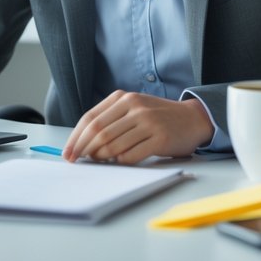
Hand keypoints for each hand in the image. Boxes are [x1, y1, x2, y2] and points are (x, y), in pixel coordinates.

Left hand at [63, 91, 213, 164]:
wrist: (192, 118)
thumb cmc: (158, 117)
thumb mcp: (134, 108)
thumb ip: (112, 120)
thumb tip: (84, 143)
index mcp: (124, 98)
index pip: (90, 118)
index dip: (76, 137)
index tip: (68, 152)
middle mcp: (134, 107)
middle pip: (98, 132)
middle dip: (83, 149)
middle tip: (76, 161)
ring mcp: (148, 122)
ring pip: (112, 145)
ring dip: (100, 157)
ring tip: (96, 162)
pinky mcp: (160, 138)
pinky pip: (130, 155)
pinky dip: (119, 162)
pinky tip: (117, 163)